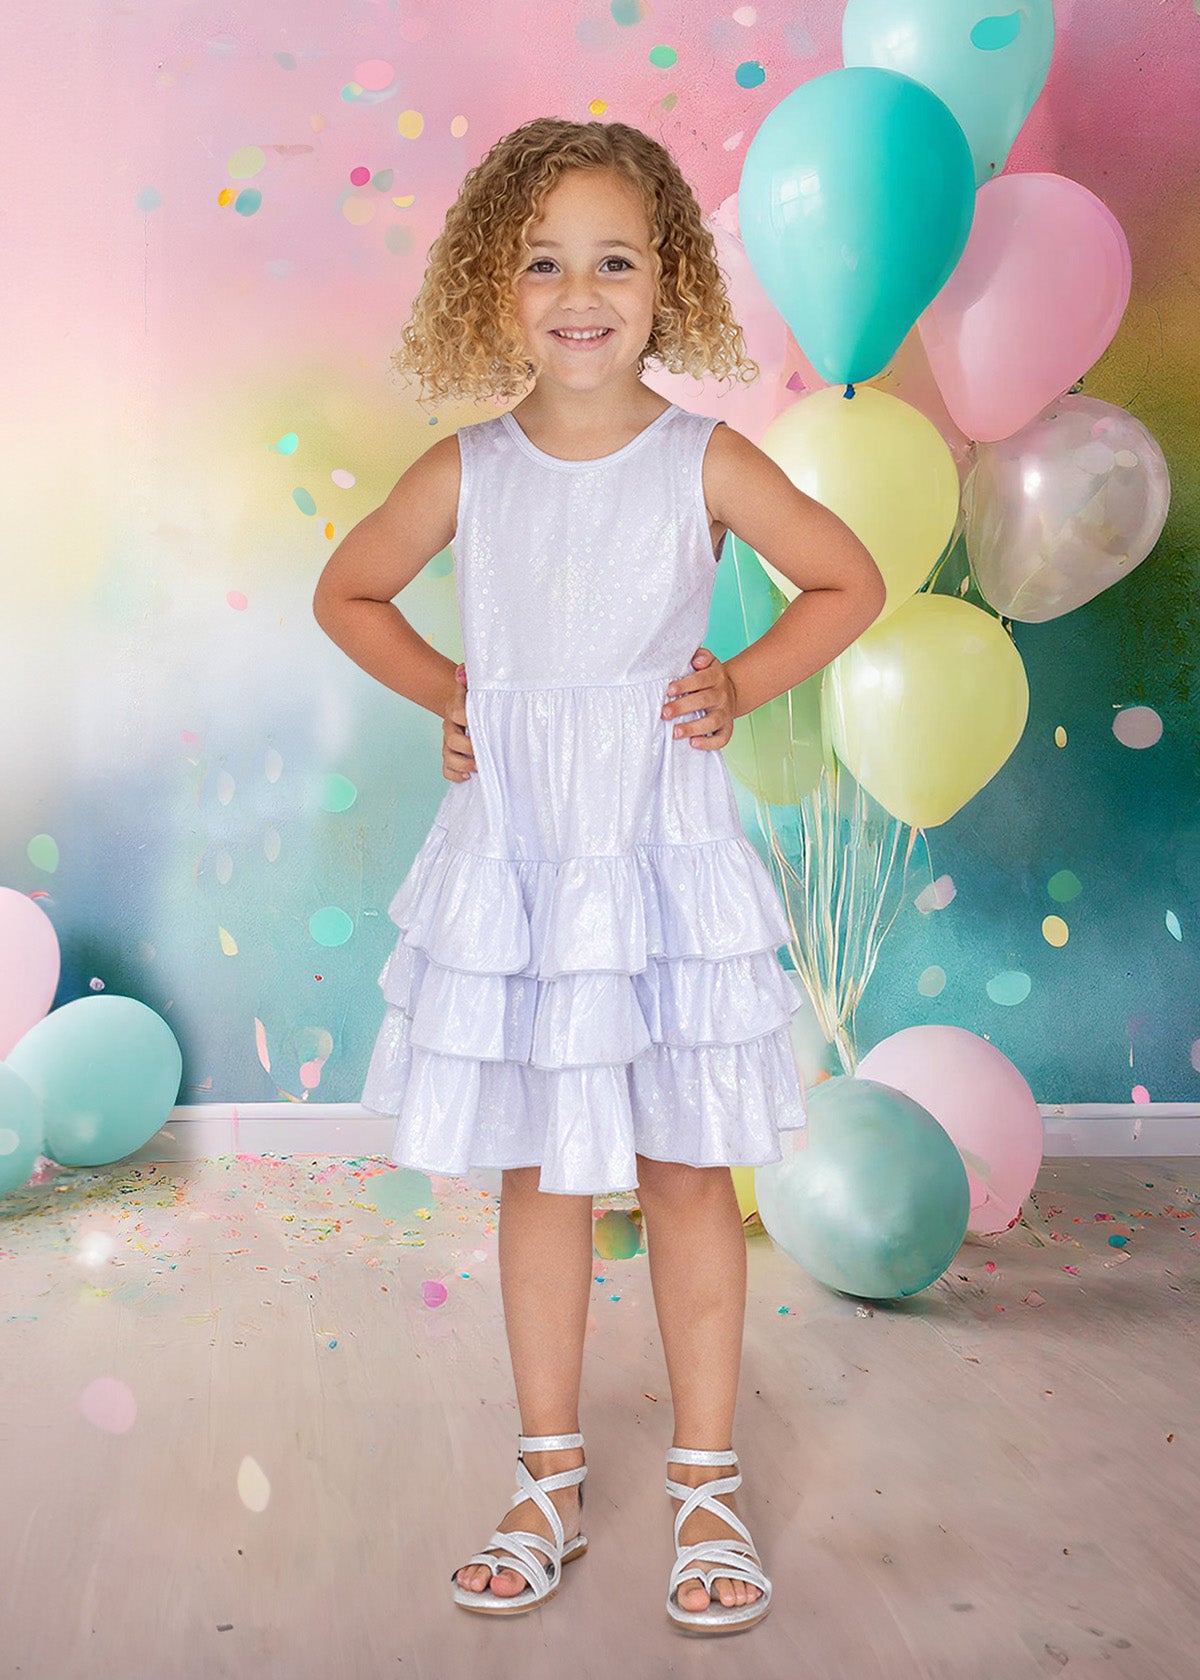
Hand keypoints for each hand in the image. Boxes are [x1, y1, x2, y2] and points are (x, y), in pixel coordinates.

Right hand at [442, 663, 474, 780]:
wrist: (465, 706)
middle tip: (485, 751)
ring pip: (448, 757)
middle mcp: (450, 726)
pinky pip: (446, 769)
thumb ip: (468, 675)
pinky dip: (455, 775)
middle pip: (452, 739)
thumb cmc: (476, 697)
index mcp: (456, 708)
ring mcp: (448, 742)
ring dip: (463, 765)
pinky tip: (468, 776)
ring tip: (478, 767)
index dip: (468, 719)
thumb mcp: (475, 684)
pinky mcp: (450, 755)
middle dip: (469, 748)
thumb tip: (462, 674)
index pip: (458, 713)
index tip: (481, 723)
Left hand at [661, 646, 738, 749]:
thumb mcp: (708, 661)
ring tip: (675, 732)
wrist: (732, 690)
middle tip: (664, 713)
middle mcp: (722, 695)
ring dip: (693, 727)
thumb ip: (700, 656)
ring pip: (713, 721)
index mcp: (716, 676)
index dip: (686, 685)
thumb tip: (696, 661)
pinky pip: (722, 738)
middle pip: (704, 700)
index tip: (669, 691)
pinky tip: (693, 743)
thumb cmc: (709, 677)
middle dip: (683, 707)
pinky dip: (709, 743)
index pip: (702, 679)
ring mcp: (725, 713)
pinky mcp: (727, 728)